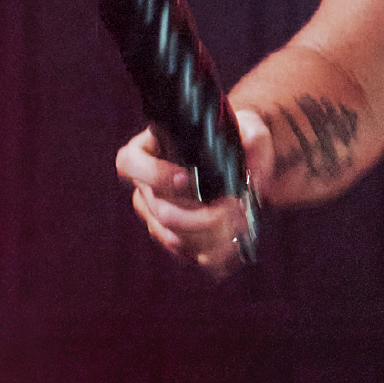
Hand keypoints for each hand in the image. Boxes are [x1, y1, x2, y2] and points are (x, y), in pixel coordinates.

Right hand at [116, 108, 271, 276]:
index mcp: (149, 151)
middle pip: (162, 211)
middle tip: (237, 207)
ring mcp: (157, 217)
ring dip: (212, 235)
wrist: (240, 167)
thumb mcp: (247, 129)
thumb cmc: (234, 142)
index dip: (155, 174)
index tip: (191, 178)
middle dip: (203, 216)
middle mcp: (146, 187)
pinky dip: (214, 252)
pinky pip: (189, 253)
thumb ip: (253, 139)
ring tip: (243, 222)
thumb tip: (253, 162)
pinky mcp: (176, 239)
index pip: (130, 163)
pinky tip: (237, 242)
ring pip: (175, 237)